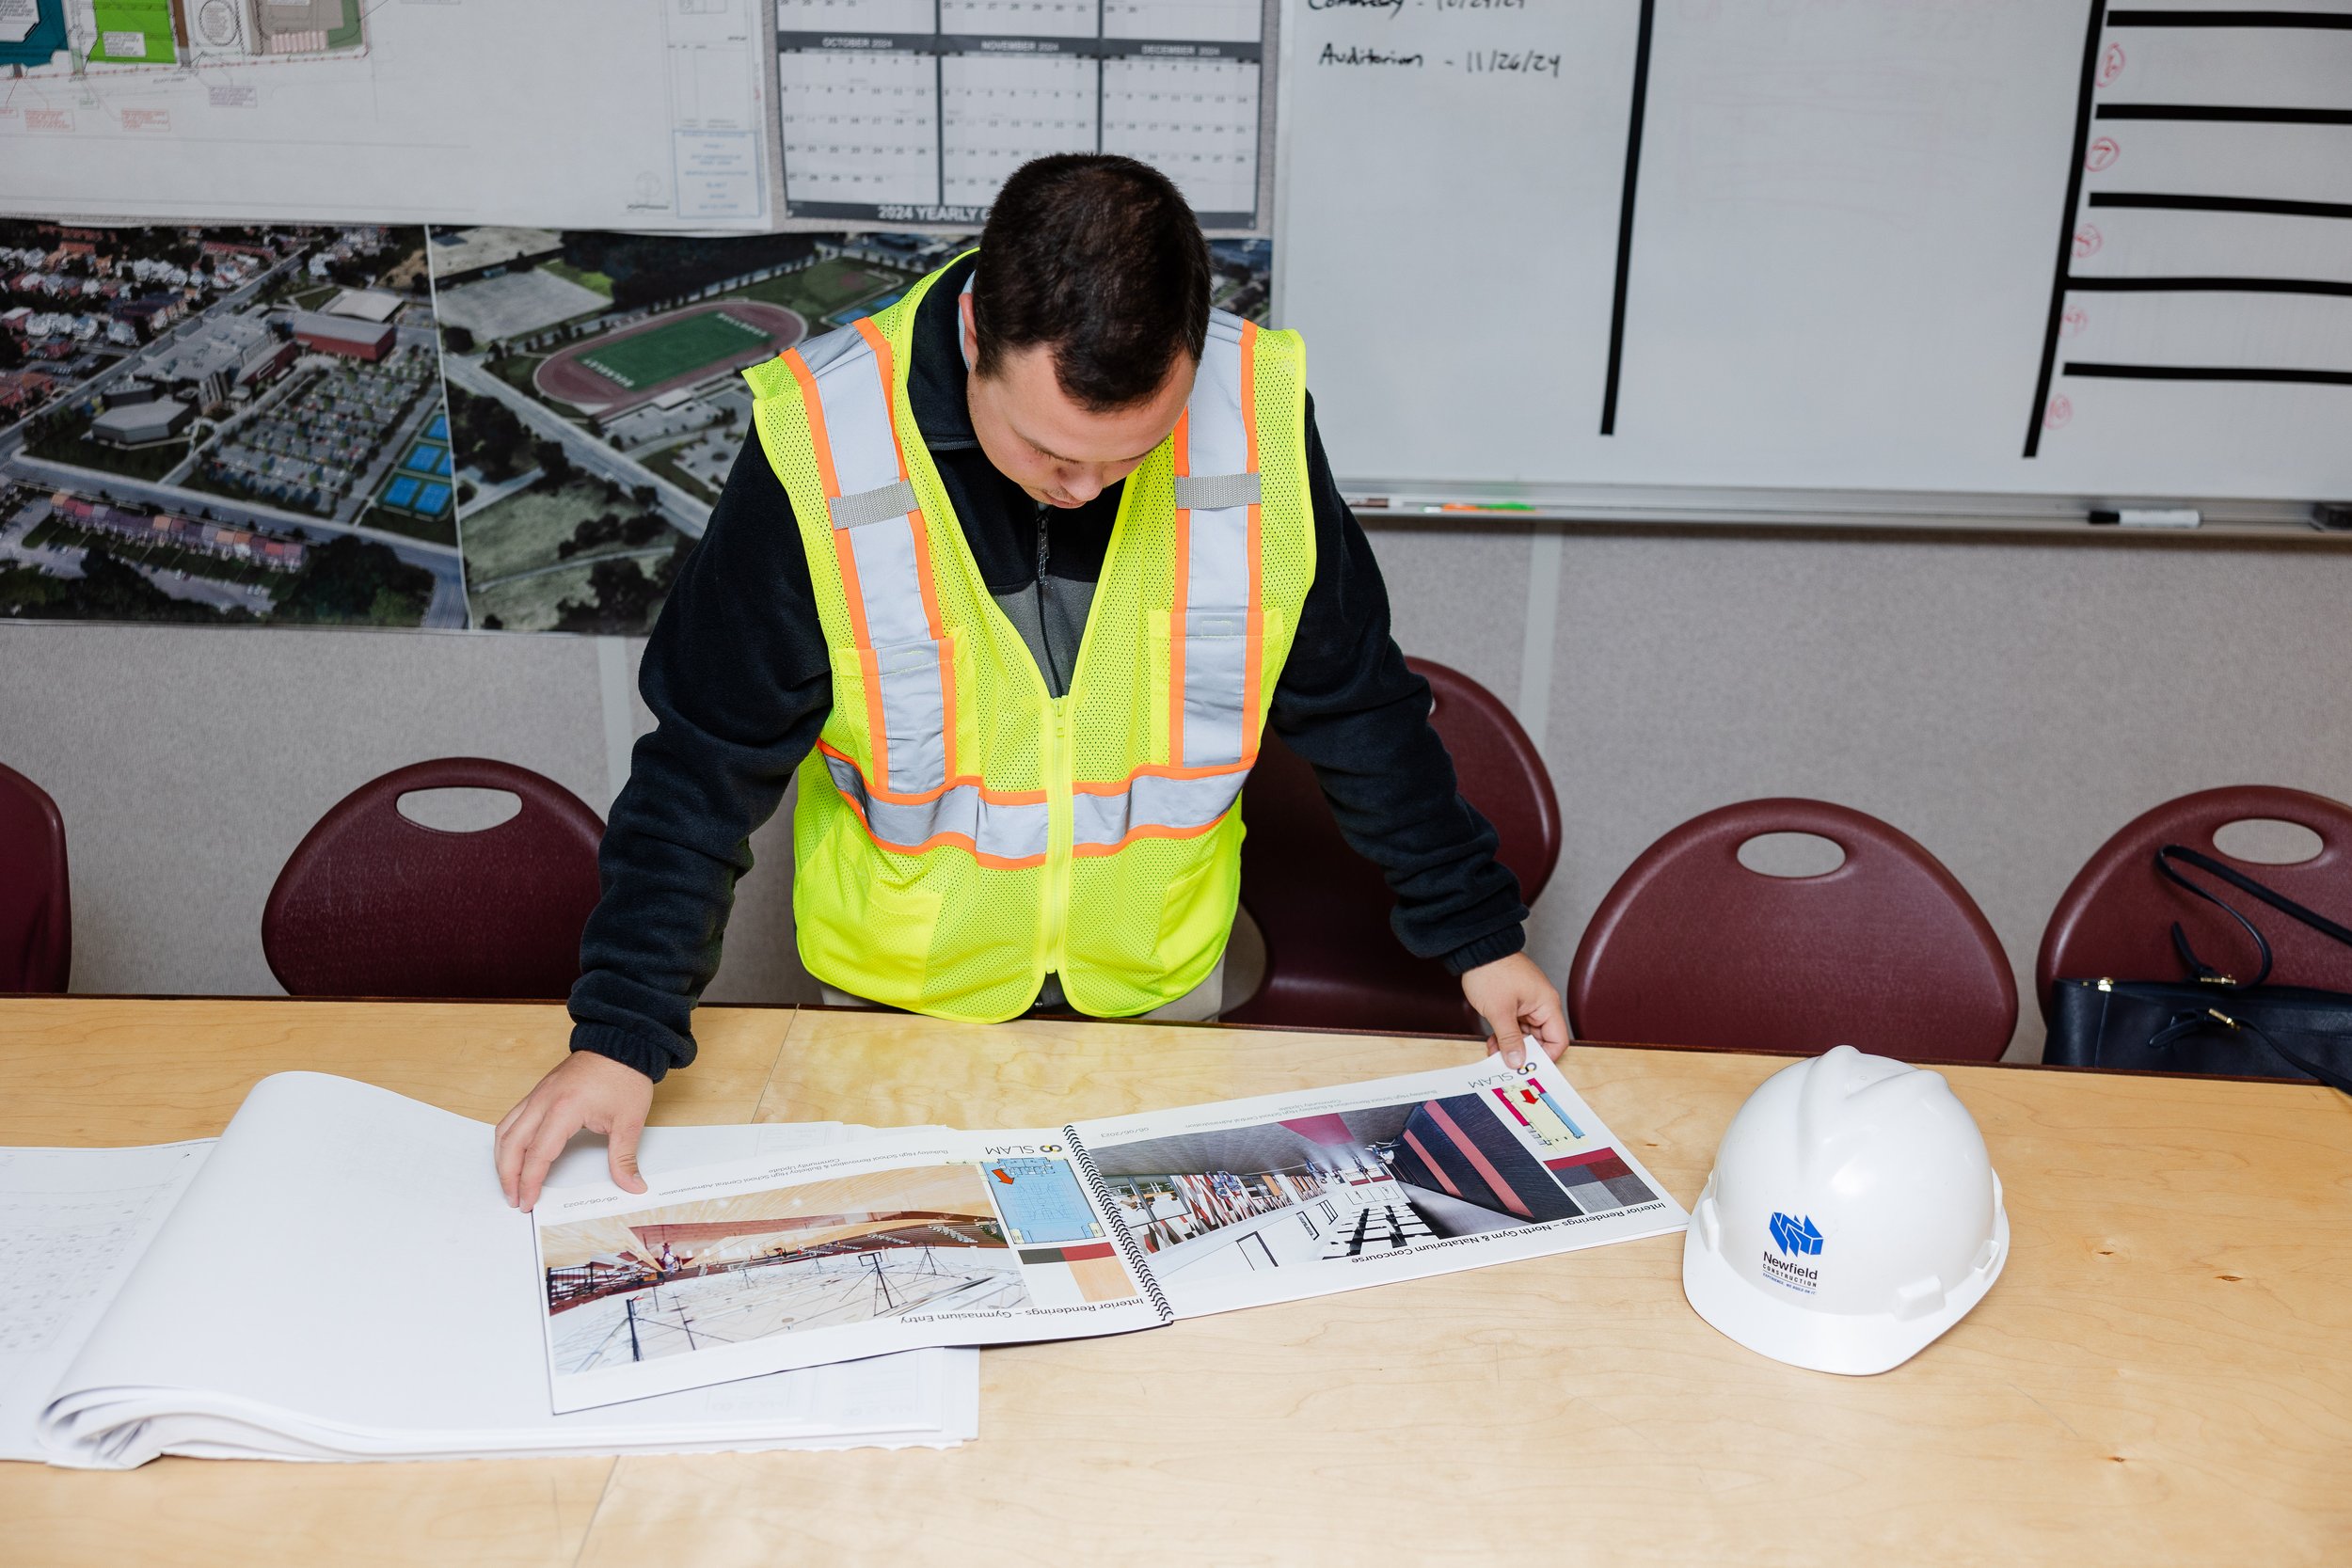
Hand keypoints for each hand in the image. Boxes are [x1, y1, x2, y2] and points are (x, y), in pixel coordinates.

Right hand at [494, 1050, 653, 1210]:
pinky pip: (512, 1118)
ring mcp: (537, 1094)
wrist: (622, 1042)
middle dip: (508, 1176)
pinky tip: (513, 1152)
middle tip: (514, 1199)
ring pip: (505, 1130)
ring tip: (509, 1182)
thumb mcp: (630, 1121)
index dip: (530, 1182)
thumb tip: (632, 1185)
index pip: (537, 1155)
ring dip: (502, 1159)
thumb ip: (624, 1158)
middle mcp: (543, 1101)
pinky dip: (507, 1139)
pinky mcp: (538, 1091)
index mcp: (564, 1110)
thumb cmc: (625, 1076)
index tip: (529, 1202)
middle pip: (511, 1145)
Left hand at [1461, 952, 1567, 1068]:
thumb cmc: (1491, 972)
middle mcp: (1541, 1005)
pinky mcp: (1515, 1003)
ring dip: (1511, 1045)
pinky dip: (1505, 1036)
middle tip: (1507, 1064)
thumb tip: (1518, 1062)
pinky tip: (1492, 1042)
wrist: (1476, 949)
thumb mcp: (1500, 1011)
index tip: (1528, 1068)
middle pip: (1542, 1039)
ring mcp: (1528, 1004)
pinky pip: (1516, 1026)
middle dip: (1524, 1053)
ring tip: (1494, 1052)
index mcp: (1547, 1005)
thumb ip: (1510, 1039)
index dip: (1546, 1057)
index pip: (1558, 1040)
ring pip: (1526, 1034)